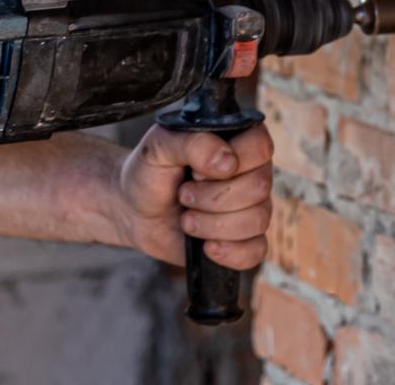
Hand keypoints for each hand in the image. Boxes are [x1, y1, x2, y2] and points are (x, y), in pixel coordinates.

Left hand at [118, 124, 273, 270]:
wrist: (134, 210)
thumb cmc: (151, 172)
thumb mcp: (160, 146)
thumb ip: (193, 143)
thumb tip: (227, 162)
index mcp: (239, 140)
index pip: (260, 147)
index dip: (231, 162)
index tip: (196, 171)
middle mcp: (253, 172)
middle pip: (259, 188)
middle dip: (213, 198)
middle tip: (183, 195)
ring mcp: (252, 207)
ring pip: (257, 220)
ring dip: (213, 224)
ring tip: (186, 220)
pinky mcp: (244, 240)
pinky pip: (256, 251)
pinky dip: (229, 252)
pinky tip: (206, 247)